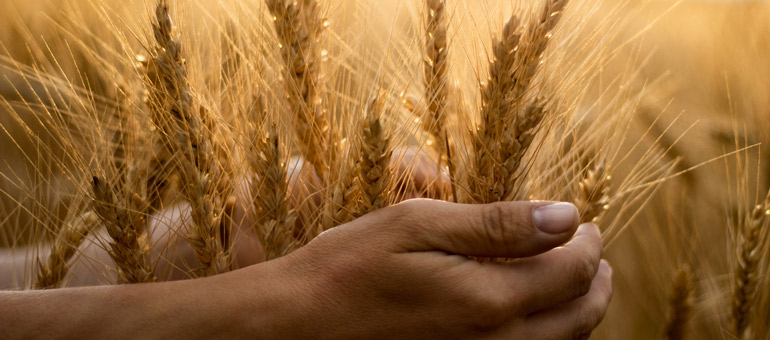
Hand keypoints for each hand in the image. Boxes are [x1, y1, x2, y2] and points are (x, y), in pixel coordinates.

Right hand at [240, 199, 610, 338]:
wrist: (302, 323)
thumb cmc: (353, 264)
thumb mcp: (419, 225)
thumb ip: (497, 224)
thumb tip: (566, 216)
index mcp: (489, 298)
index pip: (572, 270)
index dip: (588, 242)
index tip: (584, 222)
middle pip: (580, 314)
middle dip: (597, 278)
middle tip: (592, 250)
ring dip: (582, 309)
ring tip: (578, 280)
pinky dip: (551, 335)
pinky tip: (538, 313)